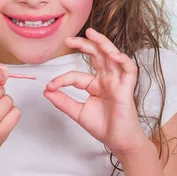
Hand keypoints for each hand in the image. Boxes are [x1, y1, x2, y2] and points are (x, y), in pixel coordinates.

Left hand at [43, 28, 146, 155]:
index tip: (50, 87)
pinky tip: (114, 55)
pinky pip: (129, 69)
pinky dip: (123, 60)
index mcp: (96, 84)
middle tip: (68, 39)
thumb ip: (63, 102)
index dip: (63, 79)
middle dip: (84, 44)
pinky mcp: (127, 88)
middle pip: (97, 55)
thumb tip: (46, 91)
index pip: (77, 75)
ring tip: (91, 34)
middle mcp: (107, 79)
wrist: (118, 142)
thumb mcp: (78, 112)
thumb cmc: (103, 127)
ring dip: (103, 43)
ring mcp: (117, 81)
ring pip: (113, 56)